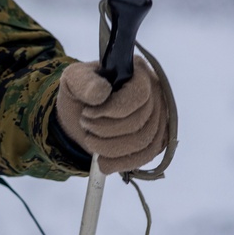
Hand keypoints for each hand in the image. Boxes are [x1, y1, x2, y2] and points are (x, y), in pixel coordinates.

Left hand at [56, 59, 167, 175]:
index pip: (139, 95)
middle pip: (140, 121)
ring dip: (110, 147)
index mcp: (138, 72)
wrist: (83, 114)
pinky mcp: (157, 138)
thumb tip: (101, 92)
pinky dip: (121, 162)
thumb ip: (83, 82)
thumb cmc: (81, 93)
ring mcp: (160, 116)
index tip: (87, 113)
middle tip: (85, 124)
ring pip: (144, 142)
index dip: (112, 110)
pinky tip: (103, 162)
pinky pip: (146, 156)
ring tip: (90, 140)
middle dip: (105, 129)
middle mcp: (156, 92)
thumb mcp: (73, 80)